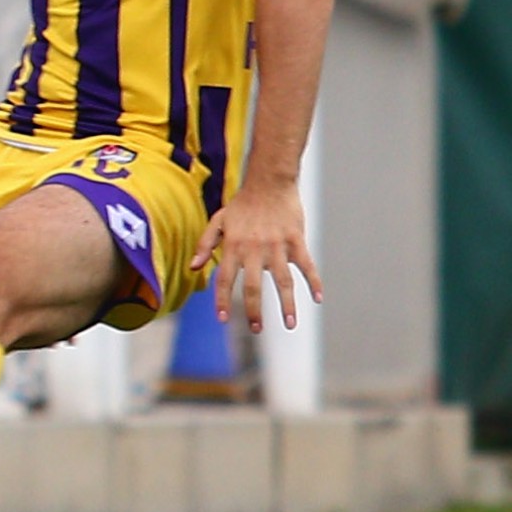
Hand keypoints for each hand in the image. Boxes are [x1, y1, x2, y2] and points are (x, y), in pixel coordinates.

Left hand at [190, 176, 322, 333]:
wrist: (269, 182)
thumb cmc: (242, 205)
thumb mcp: (218, 221)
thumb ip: (205, 245)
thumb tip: (192, 268)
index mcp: (233, 247)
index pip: (224, 279)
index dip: (221, 300)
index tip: (223, 320)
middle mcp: (253, 249)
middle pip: (252, 286)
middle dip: (254, 310)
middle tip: (256, 329)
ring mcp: (277, 246)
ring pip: (283, 281)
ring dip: (287, 304)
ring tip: (290, 324)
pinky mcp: (296, 240)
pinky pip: (306, 265)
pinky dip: (314, 282)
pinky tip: (318, 298)